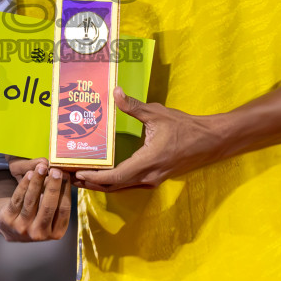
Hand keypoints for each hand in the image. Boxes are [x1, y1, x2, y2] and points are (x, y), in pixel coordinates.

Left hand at [0, 160, 71, 241]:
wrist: (11, 228)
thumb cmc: (36, 217)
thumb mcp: (50, 215)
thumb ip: (57, 200)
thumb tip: (64, 177)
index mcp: (55, 233)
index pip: (64, 210)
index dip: (66, 191)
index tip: (67, 175)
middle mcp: (39, 234)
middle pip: (48, 206)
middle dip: (52, 186)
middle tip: (56, 170)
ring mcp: (22, 228)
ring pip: (31, 200)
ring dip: (37, 181)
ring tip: (42, 168)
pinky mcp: (8, 220)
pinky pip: (17, 198)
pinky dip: (24, 184)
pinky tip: (29, 174)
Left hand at [74, 88, 221, 191]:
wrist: (210, 141)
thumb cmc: (185, 128)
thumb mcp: (157, 114)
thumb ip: (133, 106)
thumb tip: (115, 93)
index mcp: (147, 163)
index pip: (115, 177)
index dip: (95, 177)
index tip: (77, 174)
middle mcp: (148, 176)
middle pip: (114, 186)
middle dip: (91, 183)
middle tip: (70, 177)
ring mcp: (153, 180)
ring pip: (122, 187)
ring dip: (102, 184)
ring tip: (82, 177)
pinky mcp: (156, 177)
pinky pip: (130, 184)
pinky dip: (114, 181)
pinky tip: (105, 174)